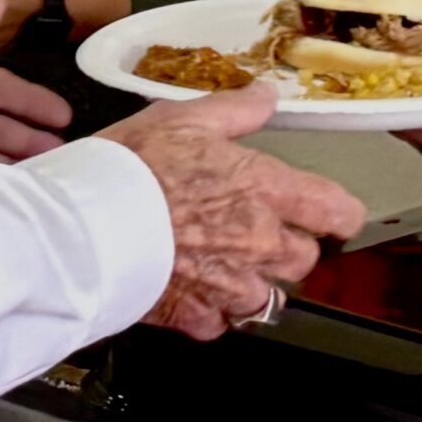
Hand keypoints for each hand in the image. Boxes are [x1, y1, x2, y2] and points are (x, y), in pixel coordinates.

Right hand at [98, 85, 366, 340]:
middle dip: (287, 249)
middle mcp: (259, 244)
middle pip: (304, 261)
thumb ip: (235, 111)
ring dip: (252, 284)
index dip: (338, 214)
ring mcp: (230, 288)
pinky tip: (189, 286)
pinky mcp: (197, 318)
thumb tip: (267, 97)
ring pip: (267, 299)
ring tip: (219, 262)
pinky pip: (221, 323)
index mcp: (265, 189)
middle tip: (253, 231)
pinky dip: (211, 310)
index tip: (327, 213)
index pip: (337, 212)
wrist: (83, 227)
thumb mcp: (183, 118)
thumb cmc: (132, 167)